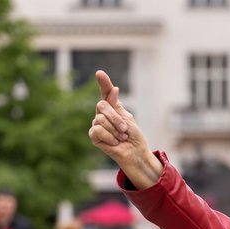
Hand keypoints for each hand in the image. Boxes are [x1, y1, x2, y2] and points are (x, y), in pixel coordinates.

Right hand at [88, 70, 162, 187]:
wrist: (135, 153)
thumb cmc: (133, 136)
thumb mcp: (127, 118)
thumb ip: (117, 105)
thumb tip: (114, 88)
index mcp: (112, 108)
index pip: (105, 93)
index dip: (103, 83)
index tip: (100, 73)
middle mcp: (102, 115)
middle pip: (102, 106)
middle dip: (116, 118)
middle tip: (125, 130)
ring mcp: (97, 125)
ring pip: (100, 120)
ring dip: (115, 131)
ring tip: (121, 138)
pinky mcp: (94, 136)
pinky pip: (97, 131)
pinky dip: (109, 137)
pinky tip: (114, 143)